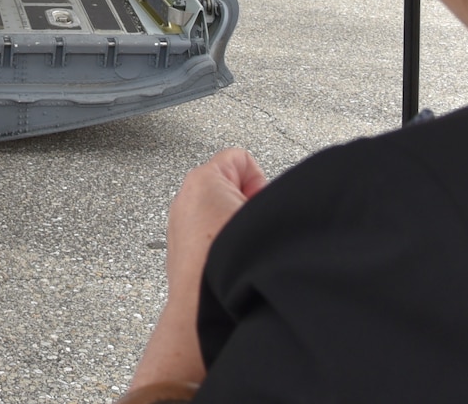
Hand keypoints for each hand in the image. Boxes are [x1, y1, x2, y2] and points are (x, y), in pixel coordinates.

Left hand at [128, 148, 266, 390]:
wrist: (203, 309)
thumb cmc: (226, 262)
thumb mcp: (265, 216)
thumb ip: (277, 198)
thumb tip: (288, 200)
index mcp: (202, 179)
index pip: (242, 159)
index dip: (261, 182)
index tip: (262, 206)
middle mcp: (185, 198)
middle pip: (230, 186)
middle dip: (247, 205)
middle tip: (253, 229)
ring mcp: (179, 224)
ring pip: (219, 212)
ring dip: (234, 228)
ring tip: (241, 248)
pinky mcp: (179, 249)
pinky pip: (209, 235)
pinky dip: (220, 245)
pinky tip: (228, 262)